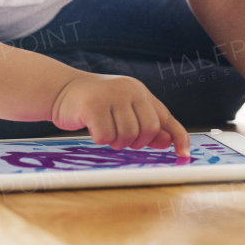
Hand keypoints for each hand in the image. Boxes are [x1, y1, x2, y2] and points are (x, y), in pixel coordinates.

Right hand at [51, 73, 190, 157]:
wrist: (61, 89)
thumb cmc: (95, 104)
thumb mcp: (123, 110)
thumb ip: (144, 123)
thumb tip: (168, 141)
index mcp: (139, 92)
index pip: (166, 117)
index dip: (178, 137)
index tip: (184, 155)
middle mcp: (129, 90)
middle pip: (148, 130)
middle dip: (136, 142)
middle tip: (121, 138)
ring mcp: (111, 96)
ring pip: (127, 135)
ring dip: (116, 142)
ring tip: (106, 132)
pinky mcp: (93, 105)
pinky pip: (106, 136)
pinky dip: (100, 139)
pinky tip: (93, 128)